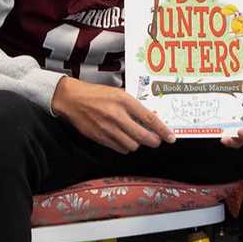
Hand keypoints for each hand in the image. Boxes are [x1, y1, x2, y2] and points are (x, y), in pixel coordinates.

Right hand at [51, 76, 171, 153]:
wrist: (72, 99)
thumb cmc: (96, 94)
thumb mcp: (118, 93)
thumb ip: (133, 105)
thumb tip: (150, 118)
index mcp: (124, 101)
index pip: (149, 119)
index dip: (162, 130)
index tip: (171, 137)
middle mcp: (117, 115)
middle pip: (143, 136)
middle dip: (153, 141)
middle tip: (156, 141)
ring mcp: (108, 128)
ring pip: (132, 145)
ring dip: (137, 143)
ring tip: (136, 137)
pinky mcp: (100, 138)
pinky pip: (119, 148)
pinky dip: (125, 147)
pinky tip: (123, 139)